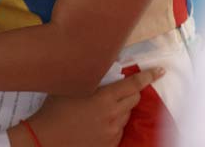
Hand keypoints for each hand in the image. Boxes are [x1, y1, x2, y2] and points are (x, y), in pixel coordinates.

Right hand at [8, 68, 164, 146]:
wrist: (45, 139)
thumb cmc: (55, 109)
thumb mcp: (72, 86)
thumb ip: (90, 77)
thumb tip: (101, 66)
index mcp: (104, 99)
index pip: (133, 85)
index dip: (148, 77)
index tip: (159, 71)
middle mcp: (112, 116)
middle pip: (134, 99)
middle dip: (132, 91)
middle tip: (119, 87)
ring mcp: (112, 133)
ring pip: (126, 115)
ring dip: (121, 107)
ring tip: (102, 106)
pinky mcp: (109, 145)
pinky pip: (119, 130)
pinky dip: (114, 122)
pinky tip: (99, 121)